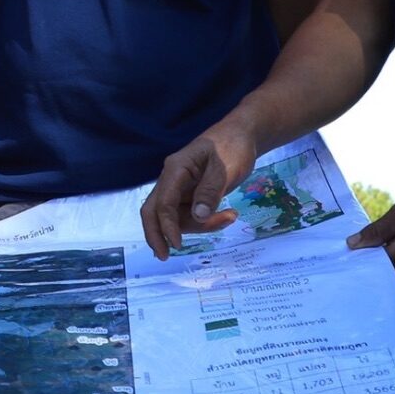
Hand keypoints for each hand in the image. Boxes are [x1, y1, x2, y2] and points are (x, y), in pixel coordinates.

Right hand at [139, 120, 258, 258]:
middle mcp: (171, 180)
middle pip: (153, 211)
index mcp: (175, 169)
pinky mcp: (189, 195)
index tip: (177, 246)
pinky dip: (206, 222)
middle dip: (157, 234)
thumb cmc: (232, 147)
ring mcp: (179, 188)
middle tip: (164, 257)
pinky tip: (228, 215)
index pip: (162, 203)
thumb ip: (211, 191)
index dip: (167, 226)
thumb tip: (199, 216)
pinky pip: (190, 215)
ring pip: (176, 217)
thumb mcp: (225, 168)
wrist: (241, 136)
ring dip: (200, 226)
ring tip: (230, 216)